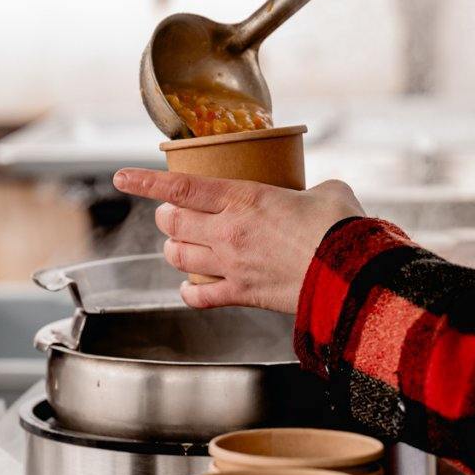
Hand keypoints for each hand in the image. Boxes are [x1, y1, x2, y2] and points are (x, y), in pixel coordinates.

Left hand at [113, 169, 364, 314]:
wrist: (352, 275)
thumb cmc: (343, 230)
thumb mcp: (329, 191)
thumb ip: (312, 189)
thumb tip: (316, 193)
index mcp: (244, 198)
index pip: (180, 187)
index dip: (145, 183)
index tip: (121, 178)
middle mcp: (228, 232)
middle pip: (172, 224)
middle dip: (165, 217)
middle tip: (171, 214)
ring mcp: (231, 266)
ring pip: (179, 257)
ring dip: (173, 250)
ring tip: (180, 246)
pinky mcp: (242, 295)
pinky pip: (199, 297)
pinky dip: (189, 292)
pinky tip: (190, 288)